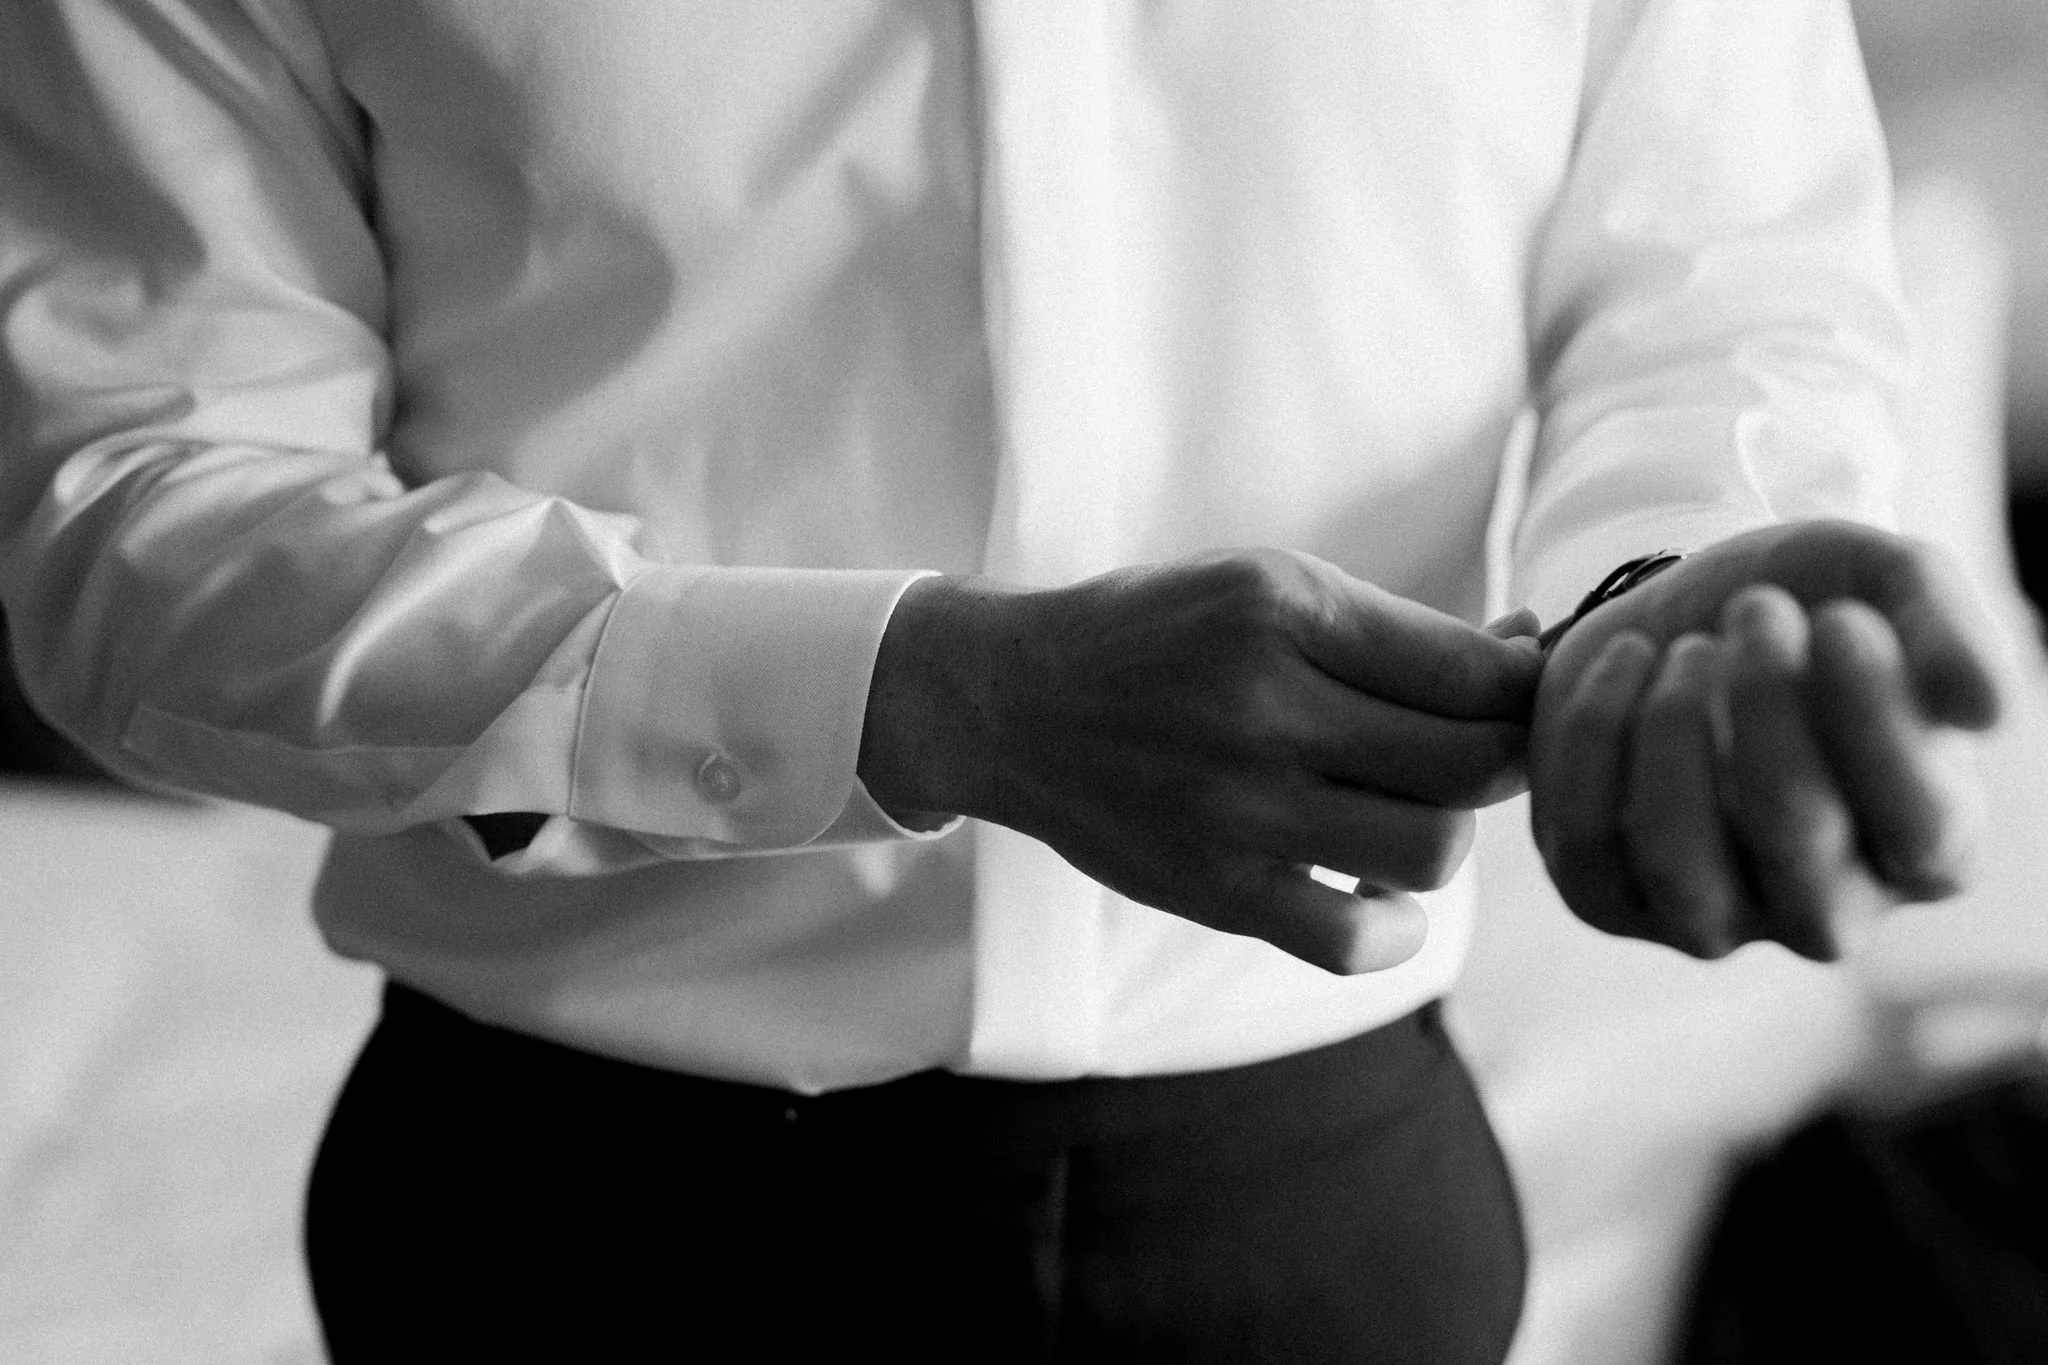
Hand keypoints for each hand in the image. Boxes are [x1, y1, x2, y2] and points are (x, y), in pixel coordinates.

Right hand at [859, 550, 1544, 974]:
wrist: (1015, 703)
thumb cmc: (1157, 637)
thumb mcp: (1266, 588)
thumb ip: (1395, 629)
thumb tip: (1533, 650)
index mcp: (1283, 610)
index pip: (1472, 670)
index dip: (1529, 686)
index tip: (1524, 690)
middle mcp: (1262, 707)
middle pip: (1470, 764)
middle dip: (1507, 759)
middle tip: (1480, 751)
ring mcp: (1236, 808)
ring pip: (1430, 851)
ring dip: (1447, 835)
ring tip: (1411, 810)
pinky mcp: (1213, 890)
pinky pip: (1353, 944)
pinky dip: (1394, 928)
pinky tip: (1375, 891)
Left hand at [1529, 519, 2002, 960]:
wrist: (1686, 608)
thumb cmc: (1812, 607)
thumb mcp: (1887, 585)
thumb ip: (1950, 631)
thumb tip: (1985, 712)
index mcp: (1929, 849)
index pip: (1923, 826)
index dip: (1877, 722)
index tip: (1840, 619)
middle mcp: (1826, 907)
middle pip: (1798, 843)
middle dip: (1769, 707)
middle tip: (1757, 608)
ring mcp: (1712, 916)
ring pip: (1680, 864)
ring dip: (1675, 733)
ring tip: (1688, 646)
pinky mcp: (1607, 894)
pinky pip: (1588, 841)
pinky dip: (1594, 734)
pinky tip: (1626, 656)